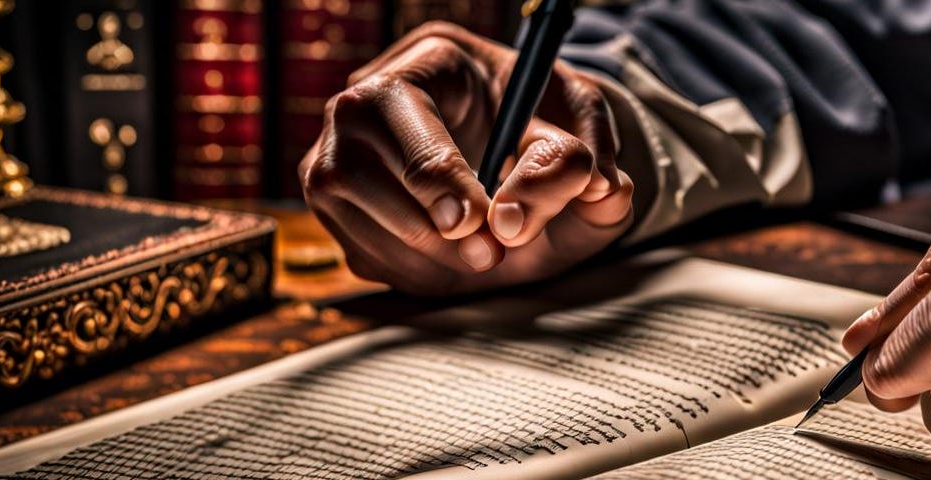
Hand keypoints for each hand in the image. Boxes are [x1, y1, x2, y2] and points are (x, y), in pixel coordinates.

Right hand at [299, 22, 632, 295]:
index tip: (479, 221)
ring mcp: (335, 155)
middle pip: (358, 171)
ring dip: (429, 258)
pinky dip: (416, 273)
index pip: (400, 110)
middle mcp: (360, 104)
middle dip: (429, 228)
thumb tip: (595, 187)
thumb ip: (587, 154)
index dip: (436, 173)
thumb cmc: (543, 127)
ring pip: (356, 221)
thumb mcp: (579, 127)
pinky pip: (364, 256)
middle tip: (492, 255)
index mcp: (426, 59)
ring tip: (486, 256)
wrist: (521, 158)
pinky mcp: (336, 209)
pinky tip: (456, 260)